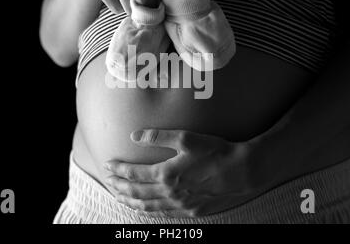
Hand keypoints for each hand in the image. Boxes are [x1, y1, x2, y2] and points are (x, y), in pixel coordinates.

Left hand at [103, 129, 268, 217]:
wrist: (241, 171)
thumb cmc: (215, 151)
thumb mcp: (186, 138)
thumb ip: (158, 137)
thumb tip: (134, 136)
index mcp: (166, 174)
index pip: (133, 173)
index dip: (118, 169)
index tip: (107, 165)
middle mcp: (170, 193)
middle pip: (136, 193)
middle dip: (119, 187)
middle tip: (108, 182)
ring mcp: (180, 205)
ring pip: (147, 207)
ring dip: (130, 202)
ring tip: (119, 197)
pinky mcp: (192, 211)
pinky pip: (164, 214)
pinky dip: (149, 211)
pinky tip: (146, 208)